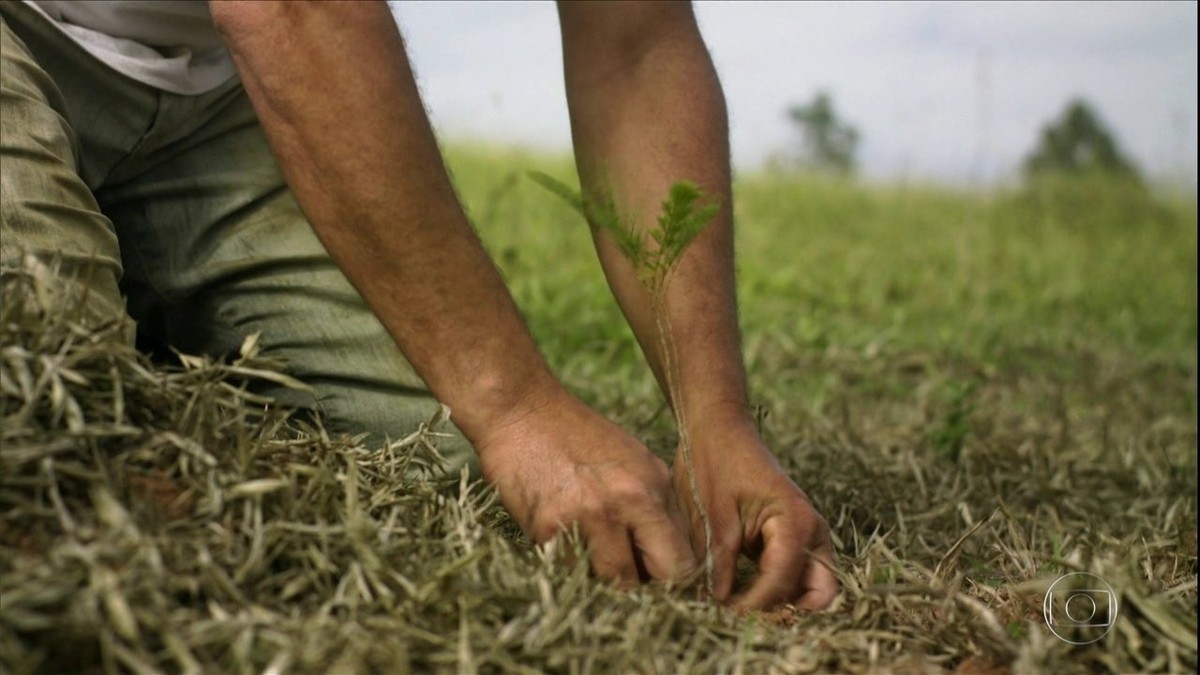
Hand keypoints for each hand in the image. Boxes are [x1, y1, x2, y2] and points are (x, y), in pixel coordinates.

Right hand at [475, 393, 696, 586]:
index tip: (660, 587)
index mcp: (654, 488)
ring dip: (599, 578)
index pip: (682, 564)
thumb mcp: (635, 462)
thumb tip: (671, 561)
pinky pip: (568, 571)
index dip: (673, 585)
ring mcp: (587, 516)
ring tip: (589, 551)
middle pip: (647, 582)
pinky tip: (562, 536)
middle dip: (637, 588)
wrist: (522, 410)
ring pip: (605, 583)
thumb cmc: (579, 436)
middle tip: (623, 578)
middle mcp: (627, 503)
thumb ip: (657, 509)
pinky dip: (567, 565)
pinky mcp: (548, 528)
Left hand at [674, 412, 838, 610]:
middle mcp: (811, 532)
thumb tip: (717, 605)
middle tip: (746, 620)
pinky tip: (742, 595)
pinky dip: (776, 591)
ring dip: (783, 604)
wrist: (719, 430)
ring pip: (810, 588)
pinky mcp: (792, 540)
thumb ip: (718, 564)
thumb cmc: (715, 463)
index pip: (782, 581)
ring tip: (742, 609)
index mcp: (796, 522)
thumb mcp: (712, 516)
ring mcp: (807, 537)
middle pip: (819, 594)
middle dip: (787, 613)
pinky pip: (795, 576)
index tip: (722, 614)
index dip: (753, 606)